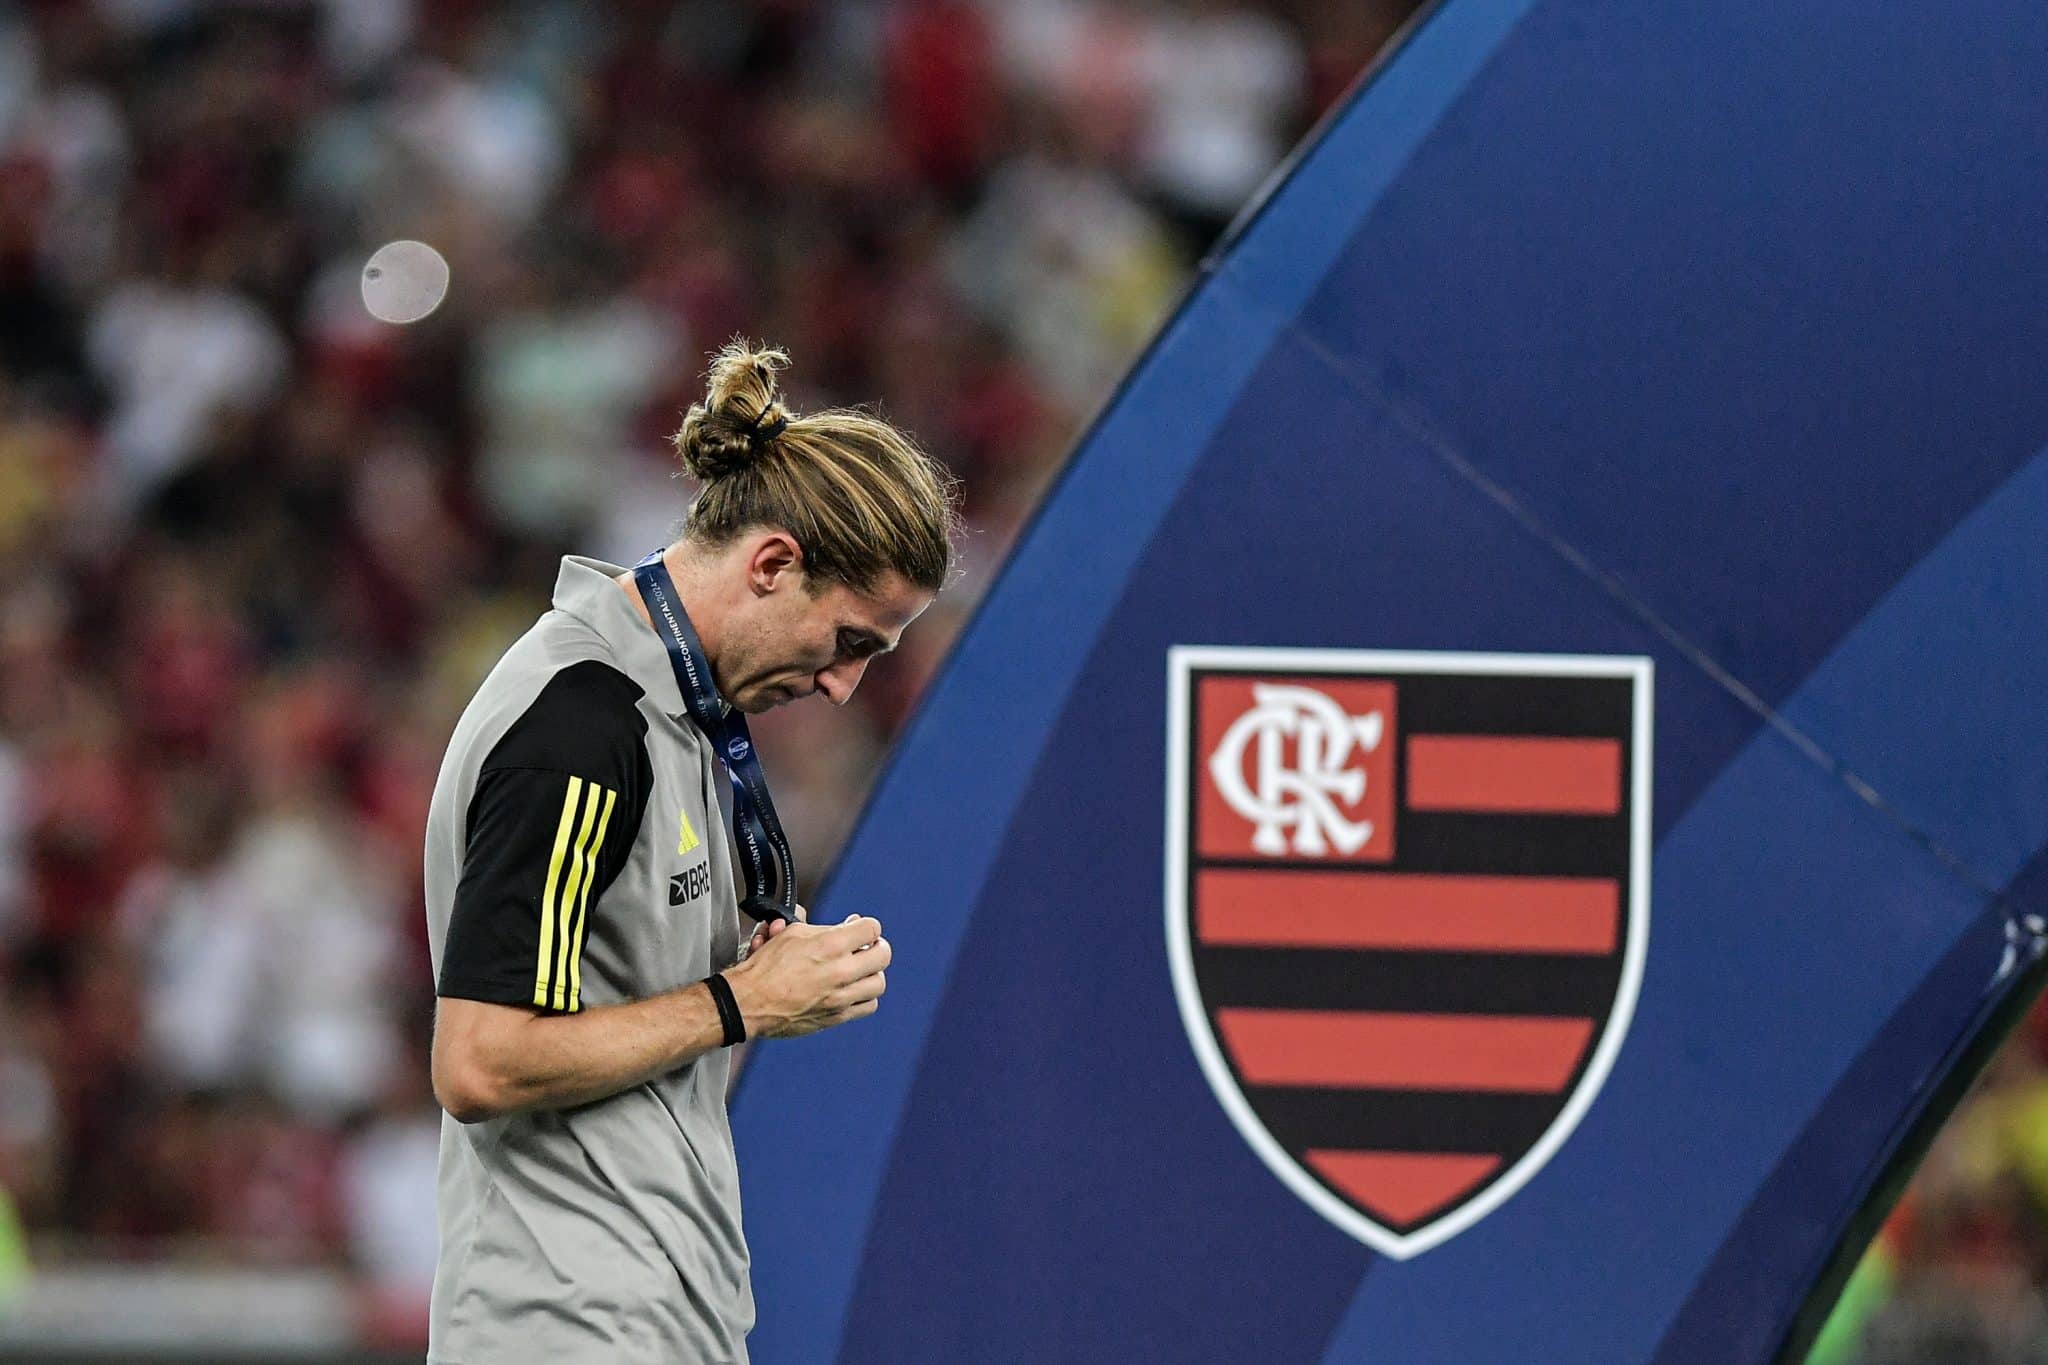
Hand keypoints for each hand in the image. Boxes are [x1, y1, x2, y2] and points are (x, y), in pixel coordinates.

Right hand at [722, 913, 889, 1039]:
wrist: (748, 1003)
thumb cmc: (764, 968)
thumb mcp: (789, 933)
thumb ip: (816, 926)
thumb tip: (828, 921)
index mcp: (830, 945)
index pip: (871, 928)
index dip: (865, 926)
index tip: (858, 928)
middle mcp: (840, 971)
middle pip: (883, 955)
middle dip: (876, 947)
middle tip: (867, 946)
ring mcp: (841, 997)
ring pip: (879, 983)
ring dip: (872, 973)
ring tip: (861, 969)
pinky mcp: (836, 1016)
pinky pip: (868, 1006)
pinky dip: (865, 997)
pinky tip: (853, 990)